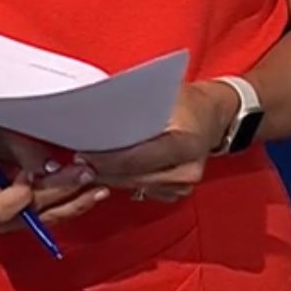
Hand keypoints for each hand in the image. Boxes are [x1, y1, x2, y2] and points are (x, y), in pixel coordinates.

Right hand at [0, 127, 111, 223]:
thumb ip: (18, 149)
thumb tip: (50, 165)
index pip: (1, 208)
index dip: (20, 192)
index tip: (31, 173)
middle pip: (31, 212)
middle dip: (61, 191)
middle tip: (85, 174)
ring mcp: (9, 223)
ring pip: (46, 218)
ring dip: (75, 203)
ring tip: (99, 190)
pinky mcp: (24, 219)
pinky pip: (50, 215)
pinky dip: (71, 203)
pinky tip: (91, 193)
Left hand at [82, 81, 230, 201]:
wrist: (213, 116)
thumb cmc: (186, 102)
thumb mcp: (164, 97)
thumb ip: (134, 110)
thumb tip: (96, 117)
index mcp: (185, 143)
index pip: (137, 158)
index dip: (107, 159)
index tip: (83, 153)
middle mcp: (188, 170)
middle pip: (133, 177)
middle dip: (103, 170)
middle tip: (78, 162)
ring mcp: (184, 185)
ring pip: (135, 187)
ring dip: (111, 178)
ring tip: (87, 166)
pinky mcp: (179, 193)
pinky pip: (143, 191)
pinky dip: (125, 181)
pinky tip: (109, 172)